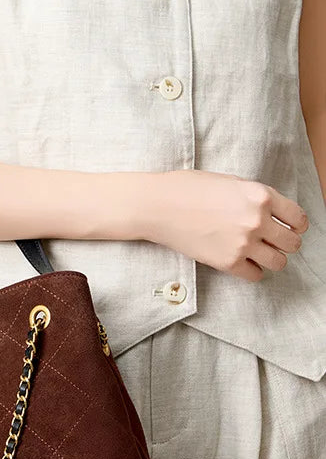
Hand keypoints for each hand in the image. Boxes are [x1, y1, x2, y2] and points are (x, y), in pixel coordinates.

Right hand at [141, 169, 309, 280]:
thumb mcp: (231, 182)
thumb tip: (273, 214)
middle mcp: (257, 220)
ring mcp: (243, 243)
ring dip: (271, 259)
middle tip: (273, 242)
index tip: (291, 229)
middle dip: (285, 243)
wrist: (159, 206)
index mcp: (261, 196)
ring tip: (258, 254)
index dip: (297, 226)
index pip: (298, 218)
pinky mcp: (228, 263)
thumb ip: (255, 198)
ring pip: (279, 262)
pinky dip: (252, 271)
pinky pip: (255, 275)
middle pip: (292, 243)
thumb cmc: (190, 189)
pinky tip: (241, 262)